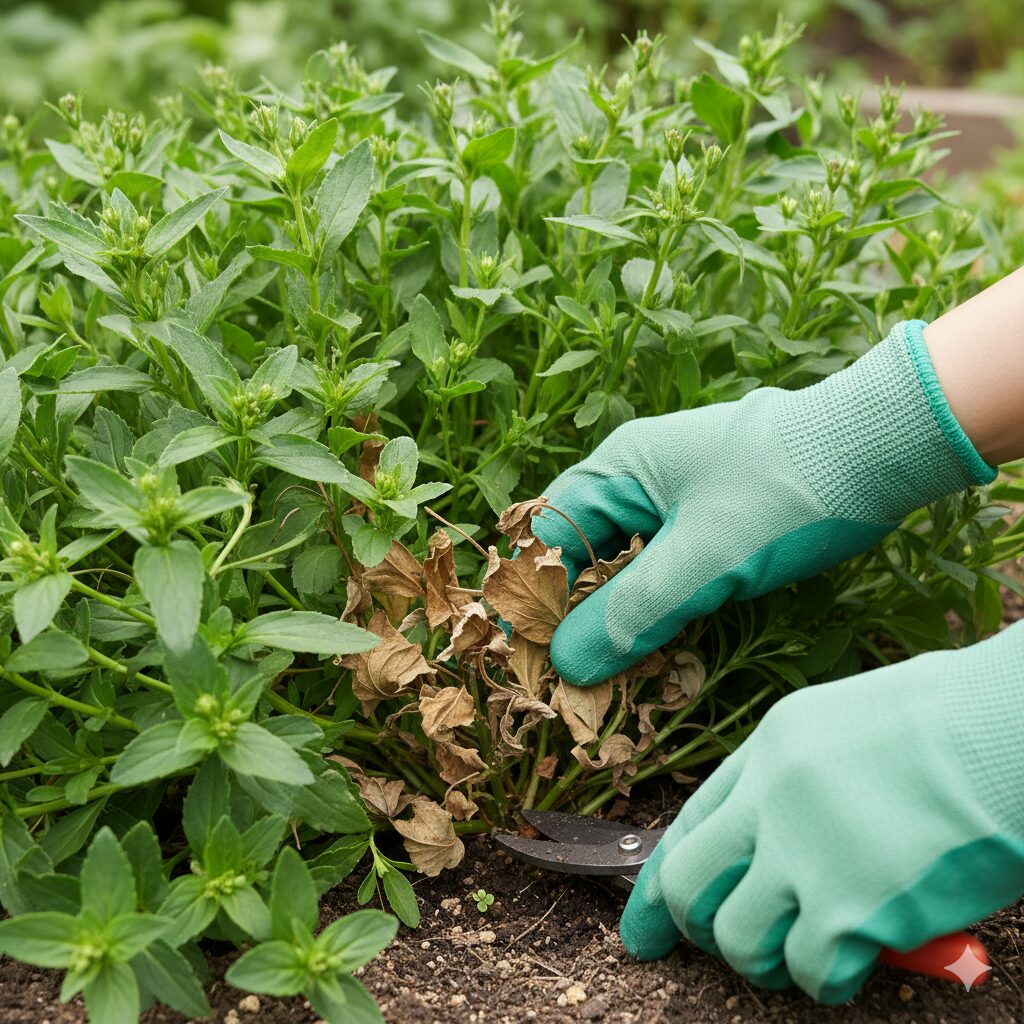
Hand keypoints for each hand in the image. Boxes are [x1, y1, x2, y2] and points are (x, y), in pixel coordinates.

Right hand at [533, 320, 993, 684]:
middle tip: (564, 677)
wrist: (883, 450)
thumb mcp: (703, 558)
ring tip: (601, 673)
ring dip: (613, 616)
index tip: (522, 655)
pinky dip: (654, 608)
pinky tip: (654, 647)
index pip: (545, 537)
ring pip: (623, 567)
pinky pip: (663, 570)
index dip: (528, 596)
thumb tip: (567, 665)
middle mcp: (637, 479)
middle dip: (570, 614)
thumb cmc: (783, 491)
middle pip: (580, 554)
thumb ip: (631, 612)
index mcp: (618, 469)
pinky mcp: (712, 523)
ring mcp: (677, 500)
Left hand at [619, 621, 1023, 1002]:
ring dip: (765, 960)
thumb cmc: (949, 723)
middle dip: (696, 927)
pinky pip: (810, 971)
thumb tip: (776, 842)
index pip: (687, 824)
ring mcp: (805, 854)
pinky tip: (858, 958)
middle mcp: (770, 800)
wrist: (1005, 730)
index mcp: (768, 750)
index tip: (645, 925)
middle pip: (687, 884)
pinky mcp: (851, 908)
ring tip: (803, 950)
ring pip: (738, 938)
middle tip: (726, 944)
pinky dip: (829, 977)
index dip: (655, 883)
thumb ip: (798, 782)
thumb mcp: (845, 726)